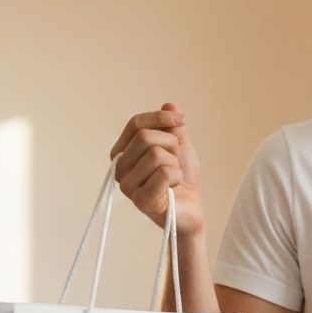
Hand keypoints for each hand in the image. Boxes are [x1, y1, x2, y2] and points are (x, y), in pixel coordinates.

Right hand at [109, 102, 204, 236]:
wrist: (191, 208)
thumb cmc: (181, 179)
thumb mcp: (178, 147)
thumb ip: (171, 127)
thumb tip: (169, 104)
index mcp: (123, 152)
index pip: (136, 123)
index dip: (161, 117)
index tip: (181, 121)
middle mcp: (119, 168)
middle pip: (145, 138)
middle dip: (171, 145)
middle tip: (175, 161)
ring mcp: (127, 186)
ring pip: (156, 155)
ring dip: (175, 164)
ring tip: (173, 178)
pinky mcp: (141, 201)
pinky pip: (165, 174)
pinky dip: (177, 177)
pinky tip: (174, 188)